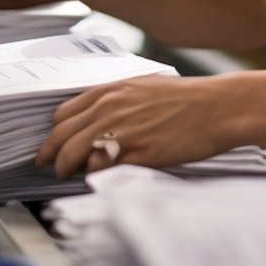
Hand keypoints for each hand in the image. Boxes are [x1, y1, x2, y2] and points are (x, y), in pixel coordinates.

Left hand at [37, 74, 241, 177]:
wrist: (216, 108)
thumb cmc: (186, 98)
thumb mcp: (144, 87)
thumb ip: (116, 100)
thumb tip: (97, 117)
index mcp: (110, 92)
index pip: (63, 115)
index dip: (54, 134)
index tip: (52, 145)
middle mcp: (109, 110)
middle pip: (62, 137)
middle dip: (51, 155)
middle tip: (49, 166)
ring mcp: (121, 132)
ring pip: (74, 156)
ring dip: (67, 169)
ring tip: (68, 176)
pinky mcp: (136, 155)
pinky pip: (100, 170)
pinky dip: (93, 176)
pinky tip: (97, 179)